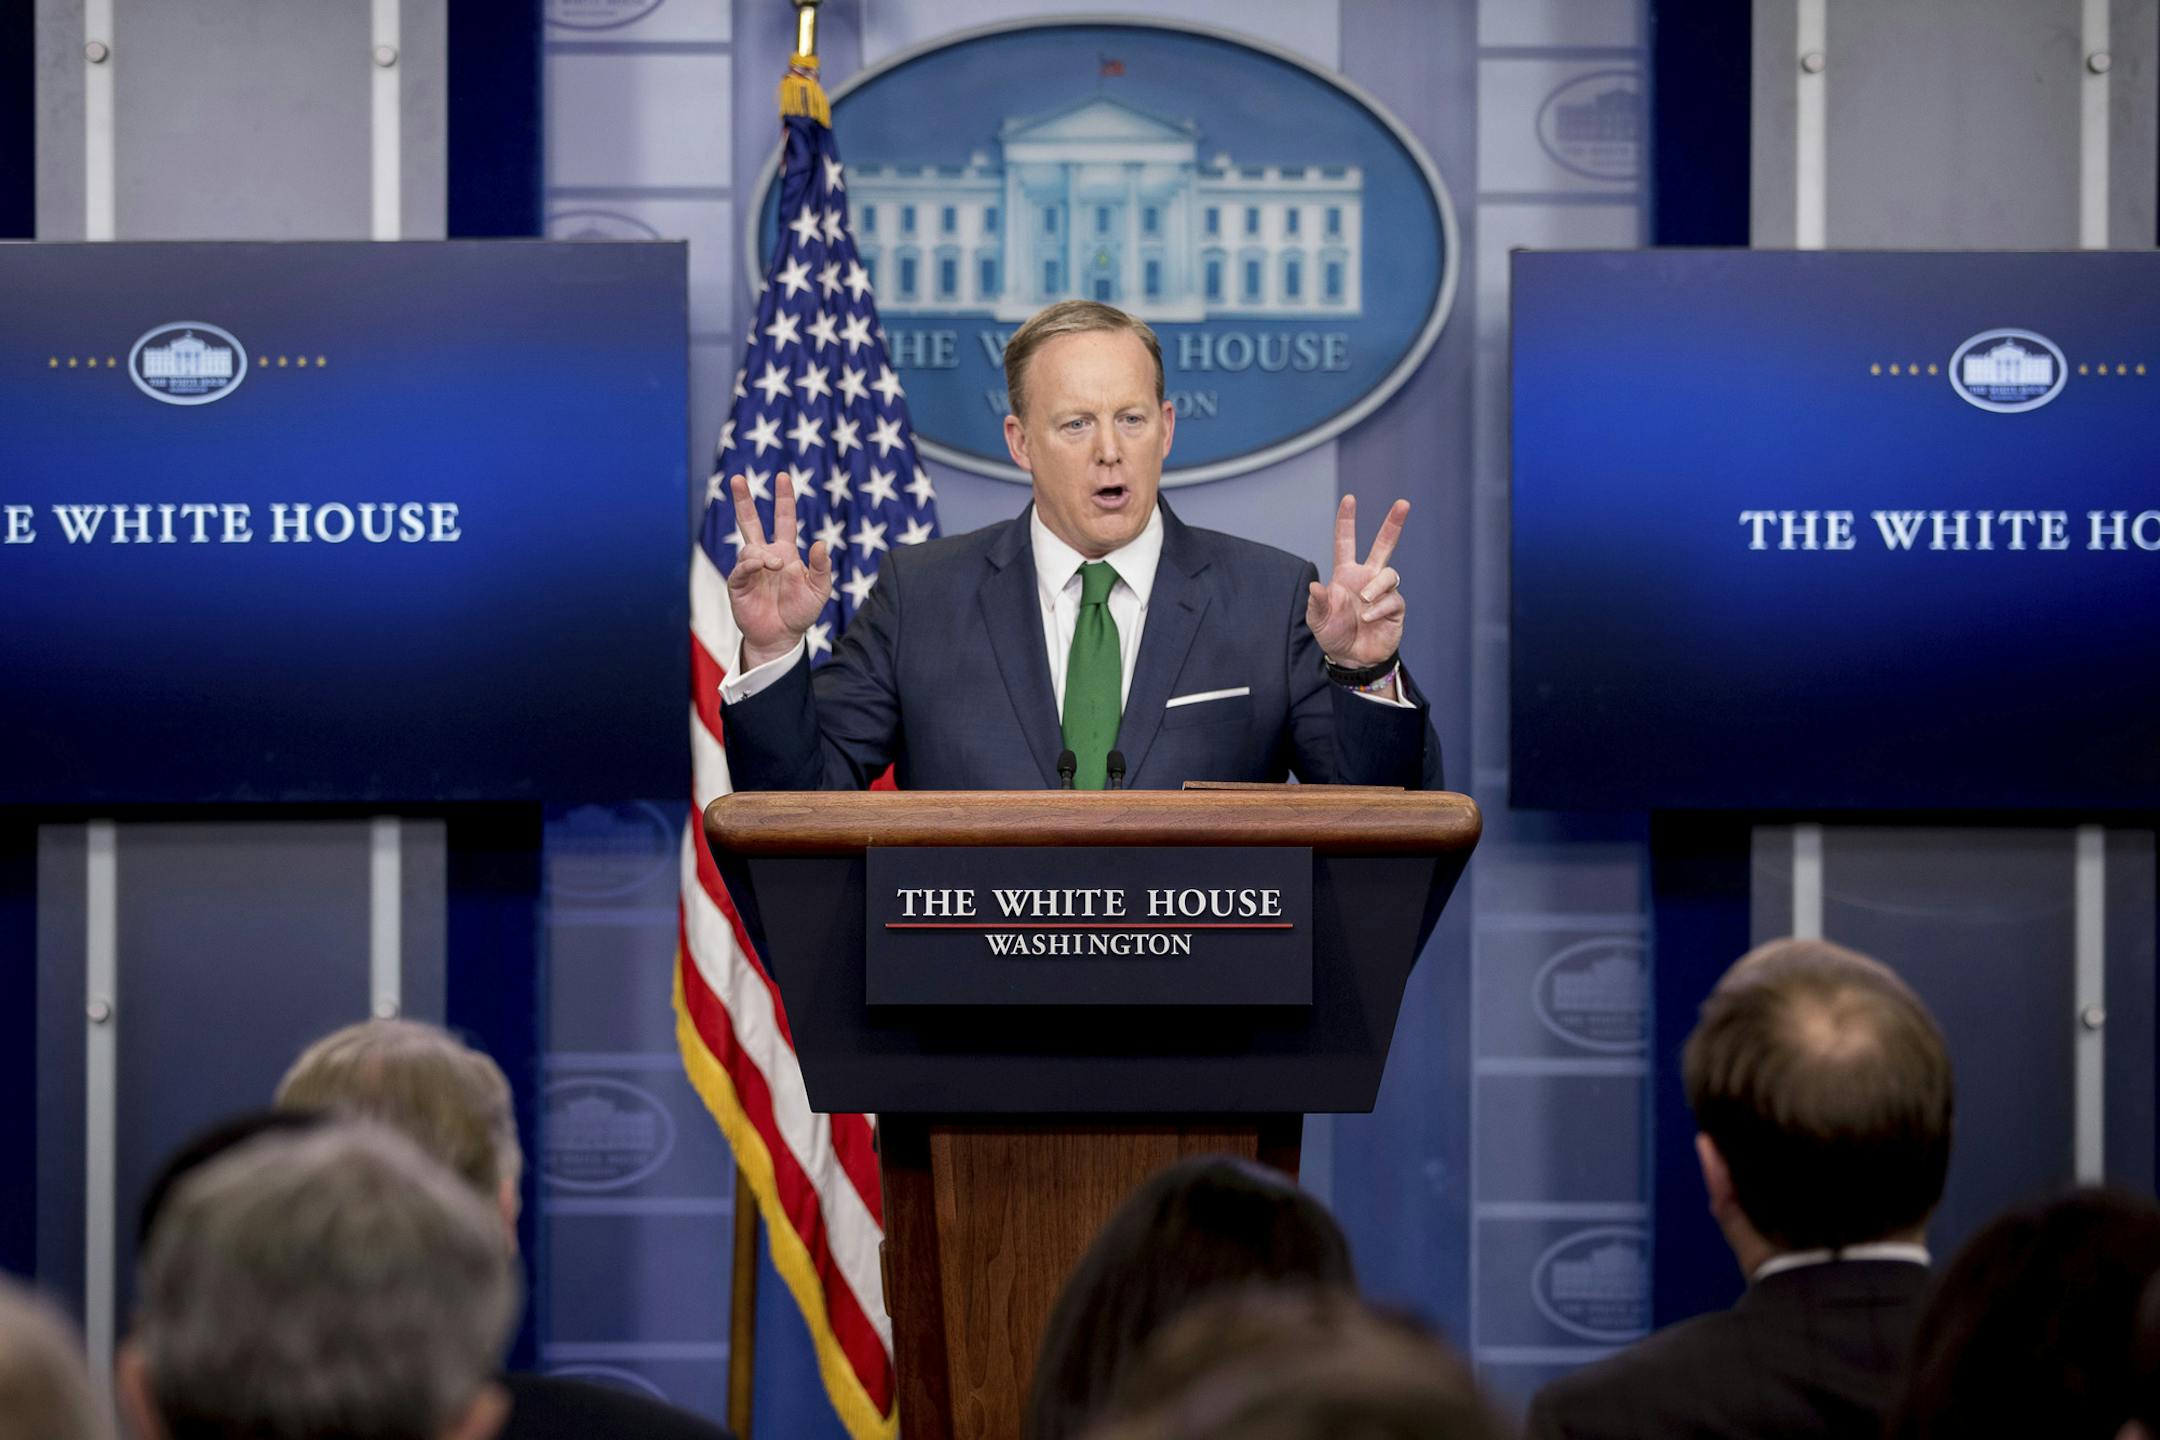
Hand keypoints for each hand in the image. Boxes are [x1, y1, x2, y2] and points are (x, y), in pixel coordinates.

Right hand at [726, 471, 831, 668]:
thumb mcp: (819, 589)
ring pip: (750, 547)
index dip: (784, 499)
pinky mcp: (738, 584)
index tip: (783, 477)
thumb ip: (821, 567)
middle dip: (744, 500)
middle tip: (738, 478)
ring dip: (764, 553)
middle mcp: (765, 555)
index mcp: (785, 551)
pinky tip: (761, 565)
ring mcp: (750, 568)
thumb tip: (820, 542)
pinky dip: (751, 563)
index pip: (784, 519)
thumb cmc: (800, 612)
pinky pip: (741, 568)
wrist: (782, 637)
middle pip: (750, 521)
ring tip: (777, 565)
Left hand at [1306, 494, 1407, 670]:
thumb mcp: (1317, 620)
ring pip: (1390, 574)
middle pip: (1384, 545)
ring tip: (1364, 602)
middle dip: (1393, 524)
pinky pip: (1393, 600)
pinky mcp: (1395, 608)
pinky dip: (1379, 608)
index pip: (1346, 542)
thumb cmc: (1333, 634)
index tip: (1349, 499)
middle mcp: (1367, 578)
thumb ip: (1317, 603)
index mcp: (1346, 574)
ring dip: (1376, 586)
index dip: (1347, 521)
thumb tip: (1314, 586)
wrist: (1352, 659)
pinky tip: (1368, 618)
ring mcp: (1383, 592)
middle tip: (1404, 503)